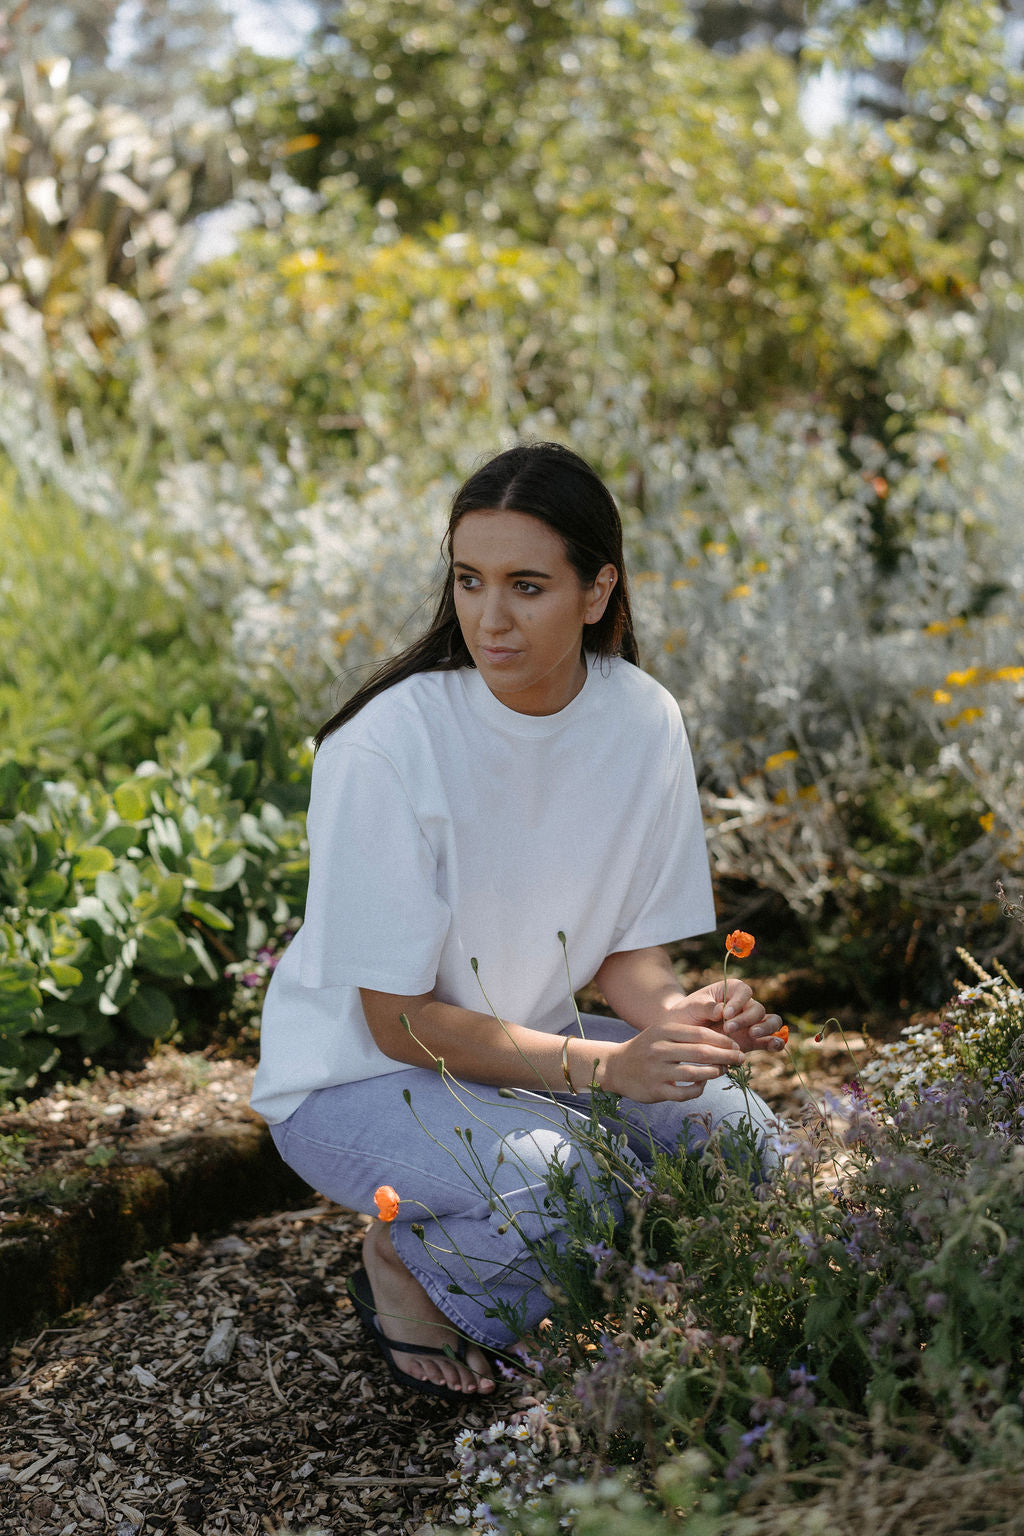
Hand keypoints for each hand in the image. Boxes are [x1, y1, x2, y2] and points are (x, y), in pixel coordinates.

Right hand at [600, 998, 745, 1102]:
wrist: (616, 1067)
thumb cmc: (647, 1048)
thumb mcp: (661, 1033)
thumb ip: (687, 1035)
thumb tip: (724, 1041)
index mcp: (663, 1031)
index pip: (700, 1034)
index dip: (722, 1040)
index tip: (736, 1045)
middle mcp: (659, 1050)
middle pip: (701, 1053)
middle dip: (726, 1056)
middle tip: (740, 1059)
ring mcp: (656, 1071)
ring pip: (695, 1073)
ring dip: (714, 1073)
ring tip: (723, 1071)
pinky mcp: (655, 1090)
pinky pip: (684, 1093)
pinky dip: (698, 1089)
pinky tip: (703, 1085)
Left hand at [688, 979, 785, 1054]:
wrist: (683, 1033)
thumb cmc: (688, 1013)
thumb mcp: (692, 1006)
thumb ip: (706, 1007)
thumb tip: (720, 1010)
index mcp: (731, 990)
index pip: (744, 991)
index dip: (739, 1002)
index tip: (726, 1013)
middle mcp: (744, 1005)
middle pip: (758, 1009)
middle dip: (746, 1019)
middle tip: (728, 1028)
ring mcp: (750, 1023)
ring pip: (771, 1022)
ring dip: (765, 1028)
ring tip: (752, 1034)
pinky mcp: (751, 1040)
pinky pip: (769, 1040)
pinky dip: (775, 1042)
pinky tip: (775, 1046)